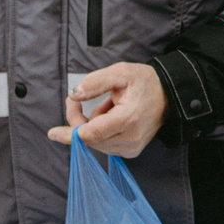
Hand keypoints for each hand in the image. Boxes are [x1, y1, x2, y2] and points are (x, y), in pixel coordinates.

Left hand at [50, 62, 168, 159]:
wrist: (170, 95)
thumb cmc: (145, 82)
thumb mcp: (120, 72)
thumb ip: (95, 82)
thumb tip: (74, 94)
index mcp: (127, 119)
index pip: (89, 135)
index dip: (69, 133)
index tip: (52, 132)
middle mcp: (130, 138)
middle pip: (89, 139)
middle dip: (78, 121)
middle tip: (77, 100)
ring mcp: (131, 148)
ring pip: (95, 143)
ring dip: (91, 125)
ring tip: (105, 105)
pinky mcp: (131, 151)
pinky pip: (104, 145)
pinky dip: (100, 132)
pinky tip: (110, 116)